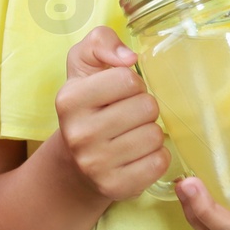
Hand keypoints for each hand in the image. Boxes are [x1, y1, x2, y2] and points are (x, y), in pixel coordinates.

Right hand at [54, 26, 169, 200]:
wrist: (74, 161)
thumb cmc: (87, 104)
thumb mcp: (84, 64)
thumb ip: (101, 41)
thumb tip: (129, 58)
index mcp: (70, 99)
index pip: (127, 79)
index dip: (132, 82)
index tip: (121, 92)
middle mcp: (78, 134)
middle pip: (146, 107)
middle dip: (144, 107)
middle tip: (130, 115)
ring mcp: (95, 164)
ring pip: (155, 136)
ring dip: (151, 131)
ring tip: (134, 133)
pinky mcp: (115, 187)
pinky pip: (159, 163)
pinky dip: (156, 156)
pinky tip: (139, 153)